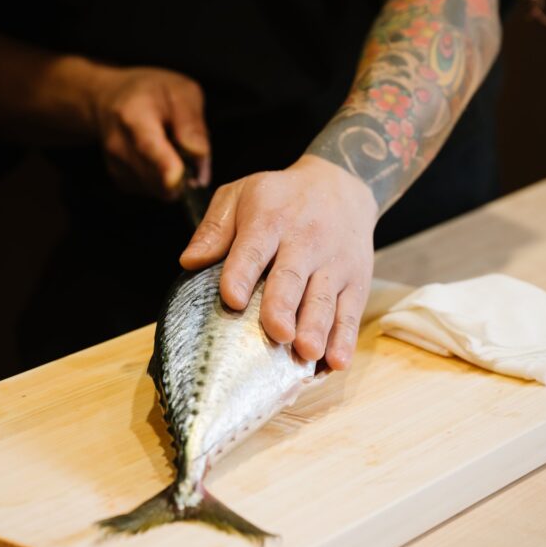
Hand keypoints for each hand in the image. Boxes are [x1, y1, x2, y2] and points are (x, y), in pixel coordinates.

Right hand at [90, 64, 210, 197]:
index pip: (148, 146)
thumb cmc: (150, 92)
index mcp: (133, 116)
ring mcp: (116, 167)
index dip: (164, 165)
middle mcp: (118, 145)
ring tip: (173, 147)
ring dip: (178, 177)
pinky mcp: (121, 182)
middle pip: (156, 176)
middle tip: (190, 146)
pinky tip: (162, 159)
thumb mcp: (181, 91)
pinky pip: (155, 192)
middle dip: (186, 172)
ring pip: (160, 189)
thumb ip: (192, 122)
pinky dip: (167, 181)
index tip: (177, 178)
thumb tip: (199, 155)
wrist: (110, 100)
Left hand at [179, 155, 377, 368]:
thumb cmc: (280, 198)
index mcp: (270, 220)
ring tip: (306, 352)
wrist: (340, 185)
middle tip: (277, 332)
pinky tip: (337, 361)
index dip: (242, 273)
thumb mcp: (241, 195)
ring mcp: (333, 263)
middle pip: (292, 277)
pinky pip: (351, 312)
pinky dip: (345, 338)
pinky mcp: (356, 281)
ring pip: (324, 298)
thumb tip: (189, 262)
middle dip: (283, 306)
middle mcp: (304, 241)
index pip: (254, 248)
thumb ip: (215, 228)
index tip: (231, 298)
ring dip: (316, 327)